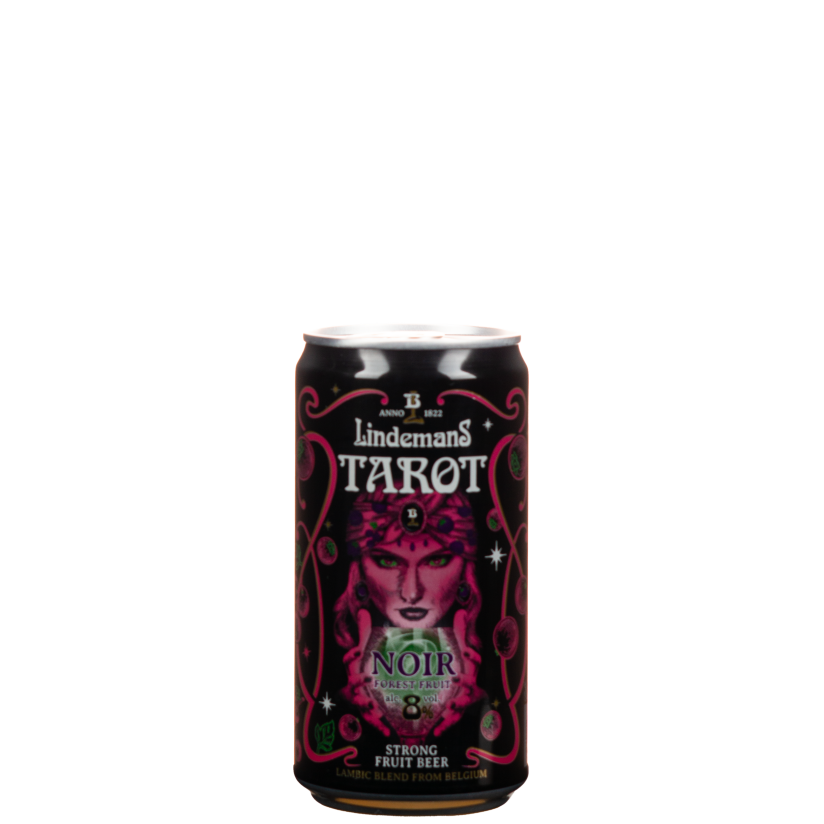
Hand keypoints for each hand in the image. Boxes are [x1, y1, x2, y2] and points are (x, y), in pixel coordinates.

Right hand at [341, 608, 390, 736]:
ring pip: (359, 705)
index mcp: (351, 669)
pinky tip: (387, 732)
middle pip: (351, 684)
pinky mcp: (366, 715)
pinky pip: (371, 722)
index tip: (358, 650)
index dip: (351, 655)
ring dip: (366, 706)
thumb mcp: (361, 651)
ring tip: (375, 706)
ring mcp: (357, 701)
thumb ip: (363, 633)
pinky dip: (378, 727)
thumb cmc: (357, 670)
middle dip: (358, 682)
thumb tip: (363, 610)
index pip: (347, 661)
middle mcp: (351, 686)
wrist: (349, 699)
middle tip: (368, 678)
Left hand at [433, 609, 483, 737]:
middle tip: (454, 683)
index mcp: (475, 668)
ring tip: (445, 713)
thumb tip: (462, 611)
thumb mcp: (465, 645)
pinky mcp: (458, 712)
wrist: (476, 687)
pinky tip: (434, 733)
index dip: (473, 655)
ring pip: (464, 708)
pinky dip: (444, 727)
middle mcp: (474, 685)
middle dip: (464, 686)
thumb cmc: (468, 663)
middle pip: (472, 687)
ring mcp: (467, 700)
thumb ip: (463, 631)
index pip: (477, 660)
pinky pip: (453, 721)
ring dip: (455, 711)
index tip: (466, 650)